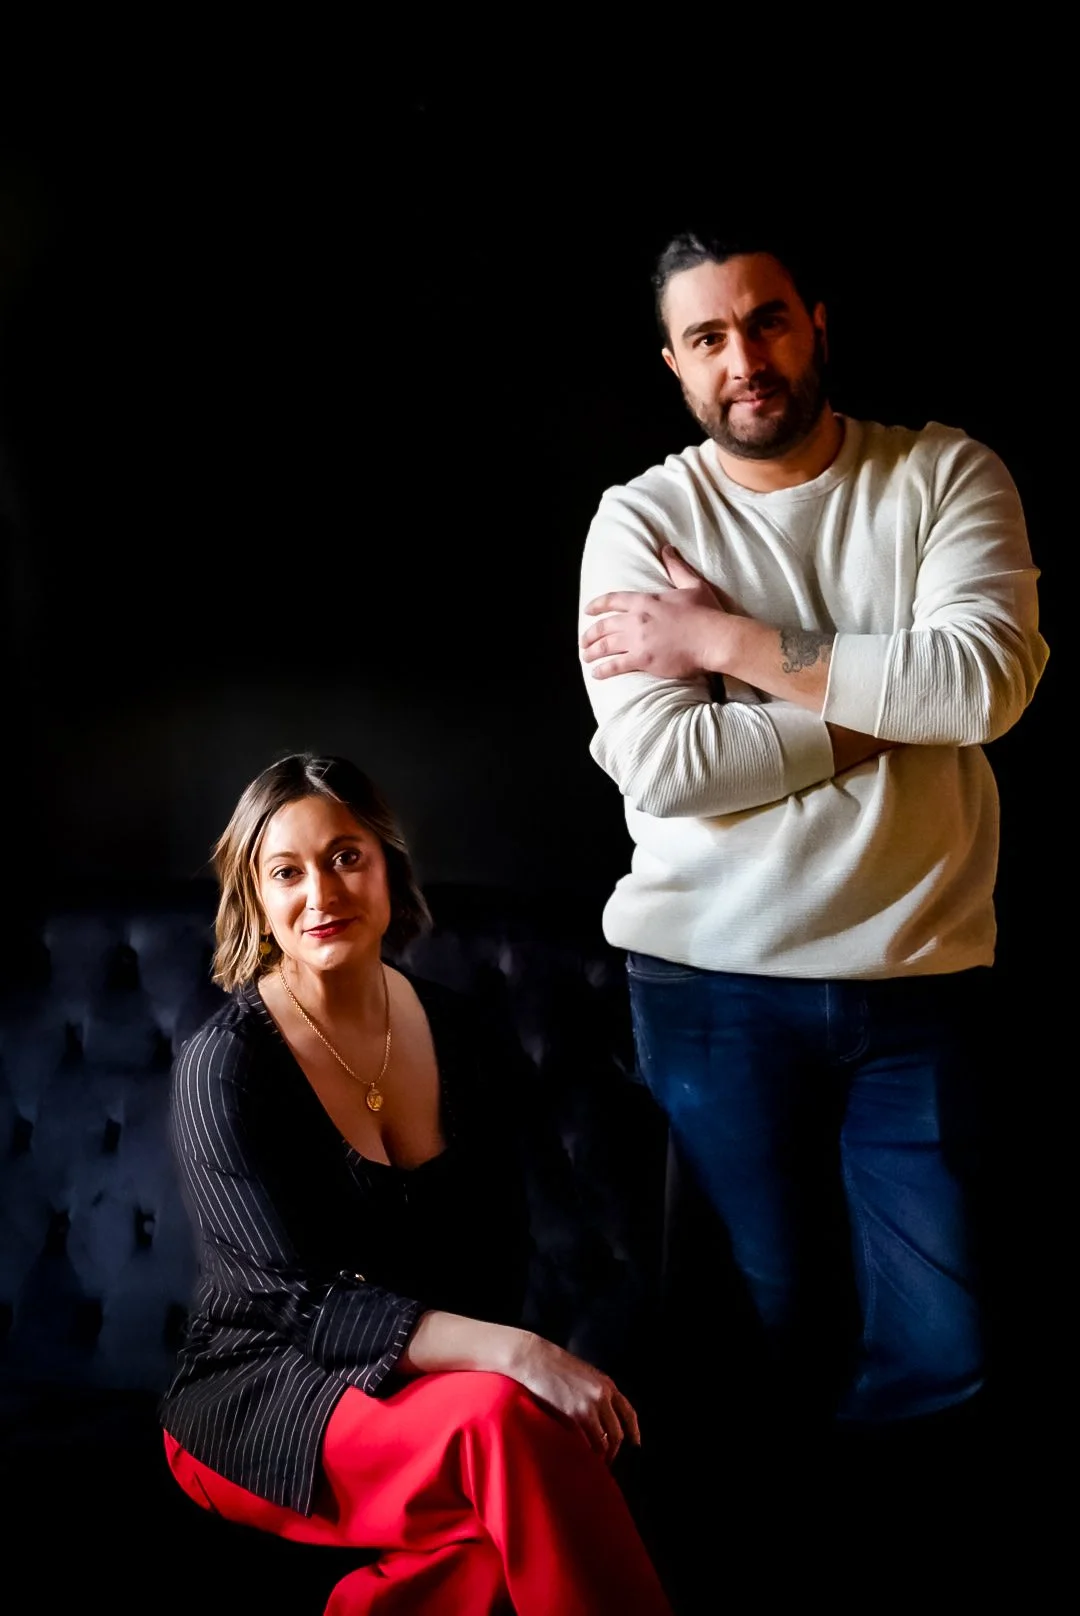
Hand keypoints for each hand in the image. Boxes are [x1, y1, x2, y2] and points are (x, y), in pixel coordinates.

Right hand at [507, 1331, 641, 1464]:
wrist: (536, 1359)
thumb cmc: (556, 1367)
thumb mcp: (585, 1376)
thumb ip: (596, 1394)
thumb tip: (601, 1420)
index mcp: (607, 1384)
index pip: (629, 1412)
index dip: (634, 1431)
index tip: (635, 1444)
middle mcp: (603, 1395)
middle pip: (618, 1432)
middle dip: (615, 1450)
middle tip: (608, 1461)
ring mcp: (590, 1405)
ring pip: (605, 1440)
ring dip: (602, 1455)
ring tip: (595, 1462)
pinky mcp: (575, 1413)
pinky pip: (588, 1440)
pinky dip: (588, 1451)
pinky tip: (583, 1455)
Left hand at [581, 544, 737, 679]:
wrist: (713, 638)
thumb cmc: (706, 613)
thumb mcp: (692, 585)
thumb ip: (676, 568)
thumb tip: (667, 549)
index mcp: (645, 601)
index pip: (613, 600)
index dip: (597, 605)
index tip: (587, 611)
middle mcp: (636, 619)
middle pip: (604, 625)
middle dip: (590, 633)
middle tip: (584, 640)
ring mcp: (637, 640)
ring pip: (605, 646)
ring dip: (591, 652)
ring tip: (586, 657)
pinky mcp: (643, 659)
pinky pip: (615, 665)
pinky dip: (603, 669)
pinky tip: (595, 673)